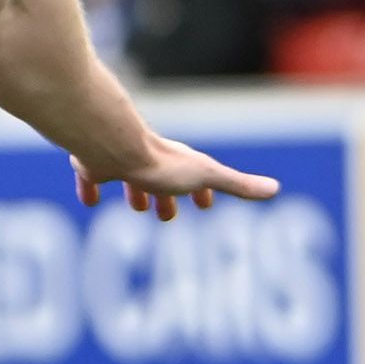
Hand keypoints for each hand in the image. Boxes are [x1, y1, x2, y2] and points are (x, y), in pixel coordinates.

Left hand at [73, 132, 279, 222]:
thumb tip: (275, 189)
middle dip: (166, 197)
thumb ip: (237, 184)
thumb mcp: (205, 177)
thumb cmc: (161, 164)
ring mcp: (120, 161)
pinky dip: (91, 188)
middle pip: (161, 180)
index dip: (201, 193)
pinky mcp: (94, 164)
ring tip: (137, 207)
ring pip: (130, 176)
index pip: (194, 179)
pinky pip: (91, 176)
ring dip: (136, 192)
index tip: (205, 206)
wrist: (114, 147)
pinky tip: (89, 201)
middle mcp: (148, 161)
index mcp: (177, 164)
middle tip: (167, 216)